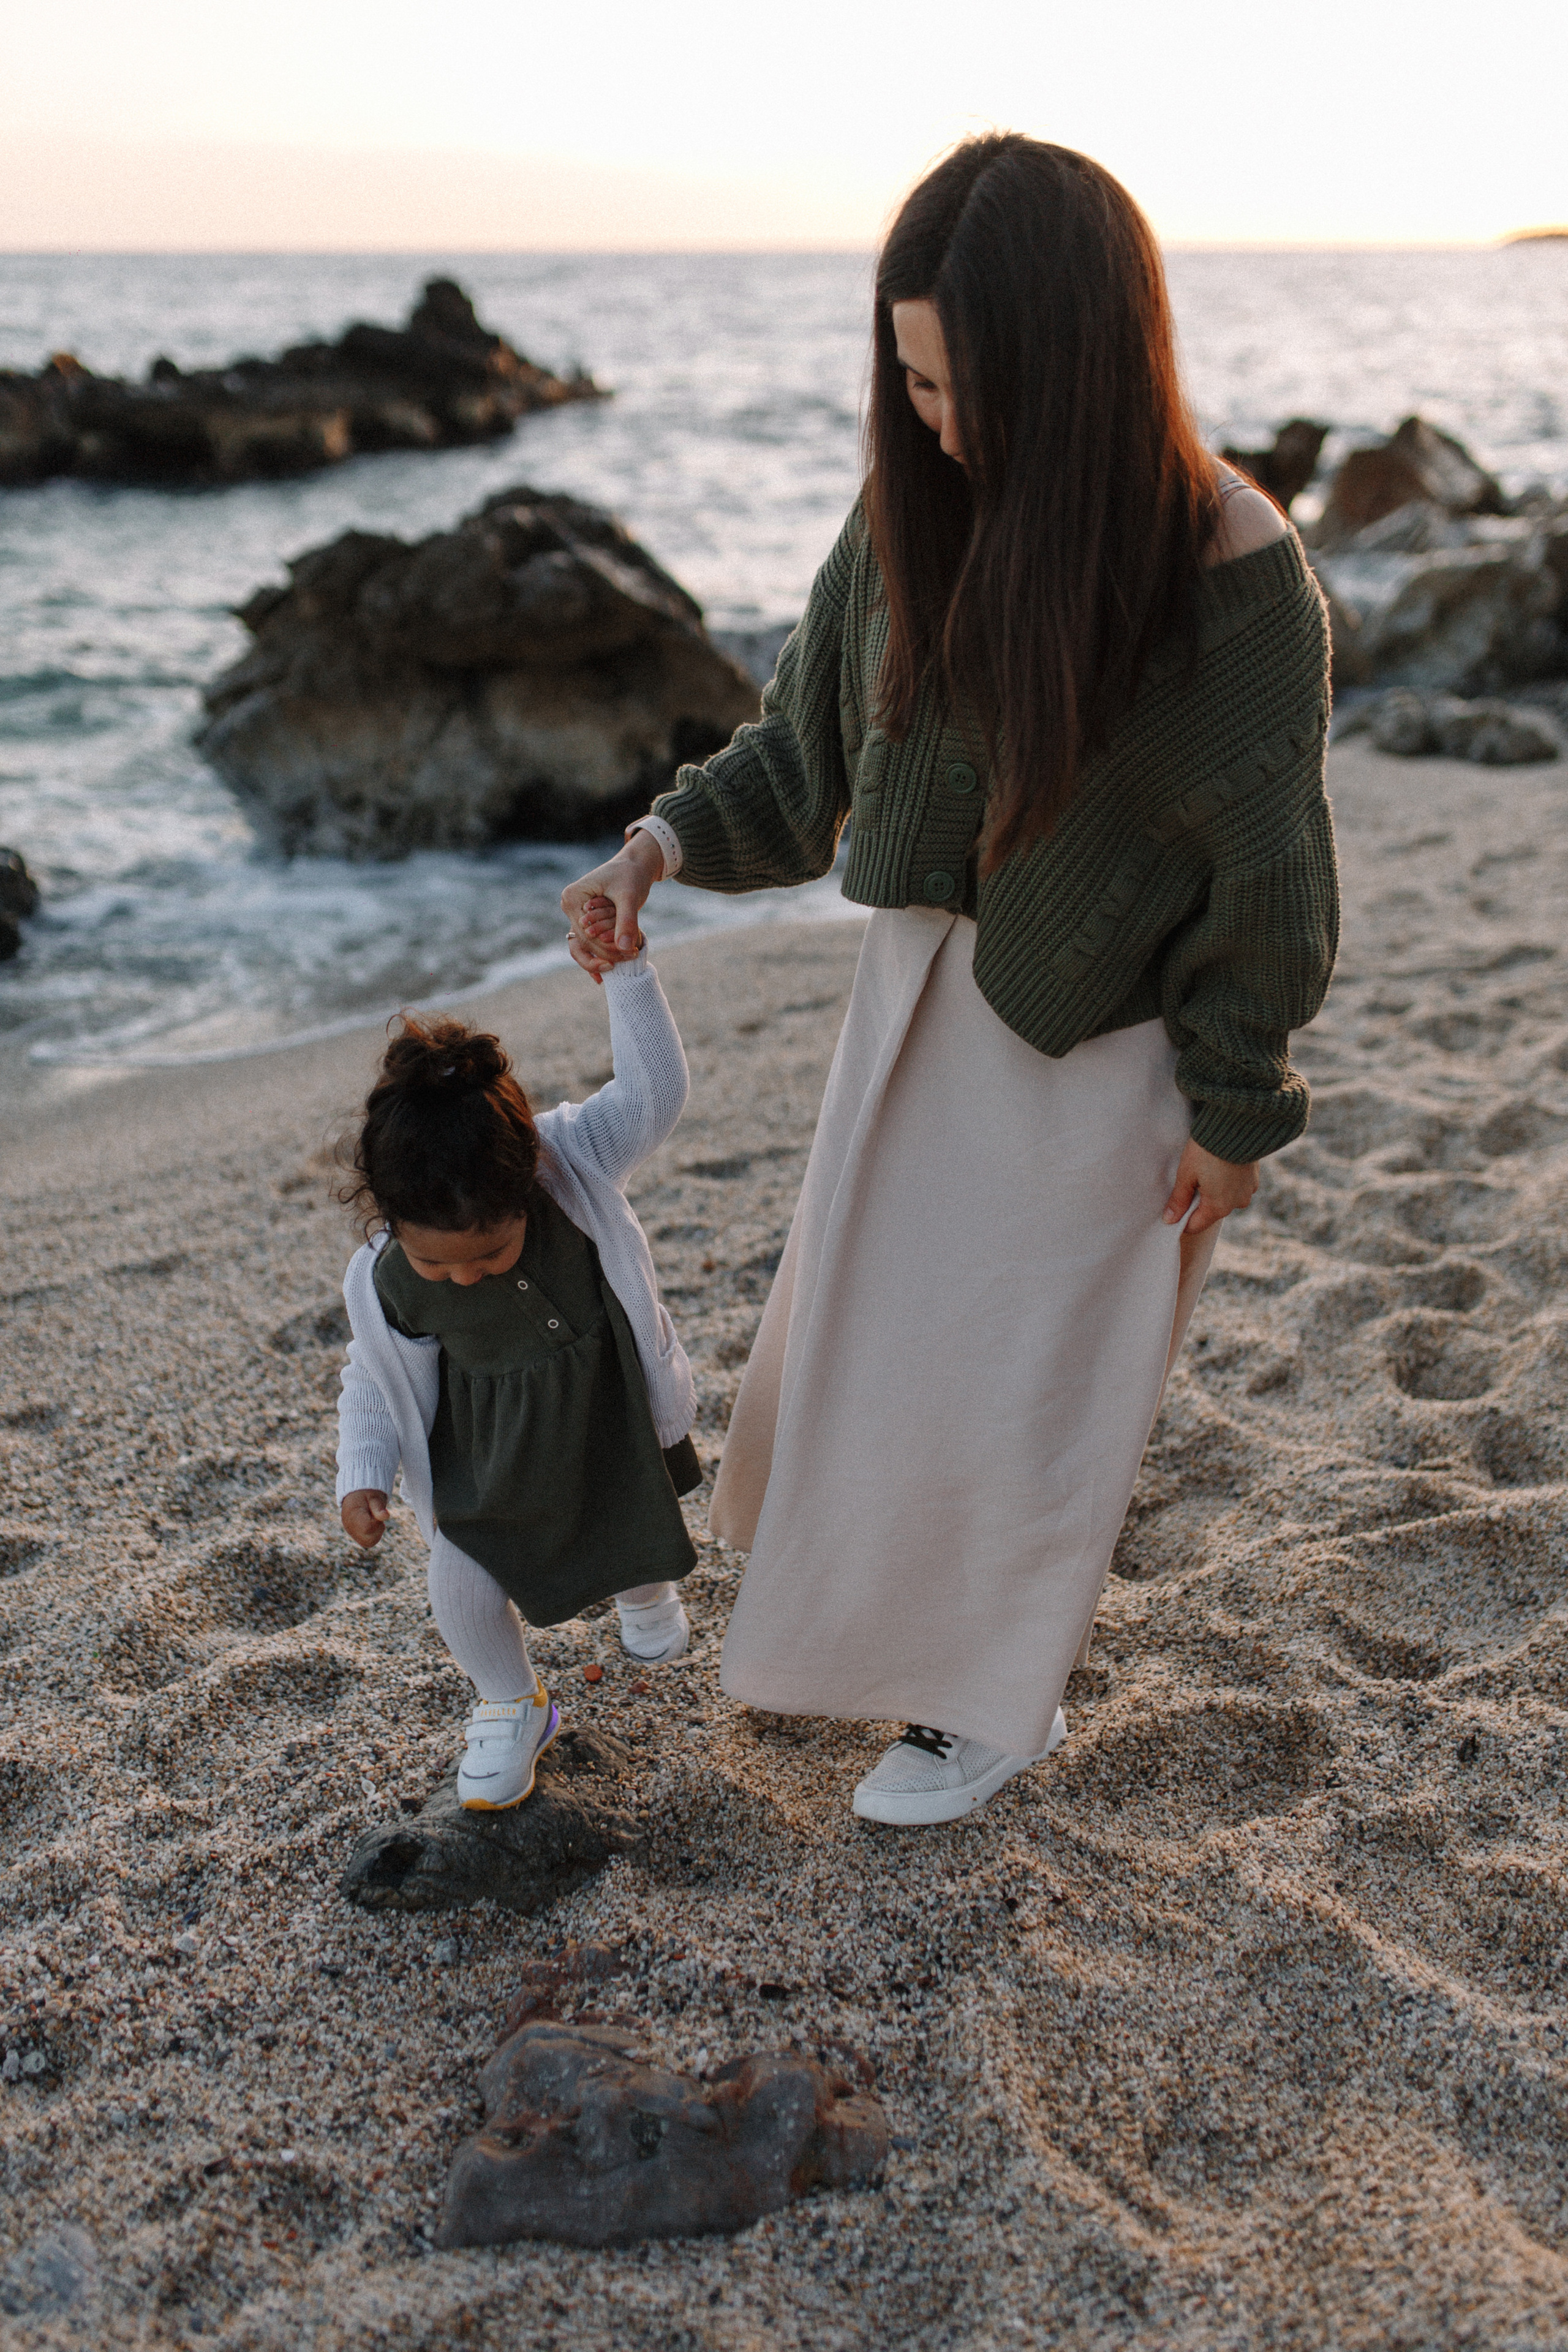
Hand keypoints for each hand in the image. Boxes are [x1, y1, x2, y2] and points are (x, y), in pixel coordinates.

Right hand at [341, 1490, 389, 1547]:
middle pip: (368, 1540)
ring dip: (376, 1533)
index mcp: (352, 1515)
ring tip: (374, 1519)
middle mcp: (349, 1526)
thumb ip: (379, 1507)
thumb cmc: (367, 1493)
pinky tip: (372, 1523)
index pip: (368, 1528)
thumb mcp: (374, 1497)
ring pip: (369, 1542)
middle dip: (377, 1530)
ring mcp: (351, 1532)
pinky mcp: (355, 1535)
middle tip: (376, 1517)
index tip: (377, 1513)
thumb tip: (386, 1516)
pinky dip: (374, 1535)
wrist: (358, 1493)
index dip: (377, 1523)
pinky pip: (367, 1542)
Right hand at [562, 832, 663, 977]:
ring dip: (601, 958)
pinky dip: (598, 956)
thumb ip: (626, 920)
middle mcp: (570, 907)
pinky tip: (608, 972)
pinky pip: (588, 943)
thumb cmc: (630, 875)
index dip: (607, 948)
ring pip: (582, 947)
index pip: (587, 934)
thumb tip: (624, 948)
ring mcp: (576, 915)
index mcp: (572, 898)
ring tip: (619, 967)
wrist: (634, 865)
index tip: (631, 953)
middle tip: (631, 958)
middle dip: (607, 954)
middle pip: (583, 943)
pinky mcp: (586, 920)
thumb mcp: (629, 896)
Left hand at [1162, 1139, 1258, 1235]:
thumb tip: (1170, 1220)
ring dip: (1213, 1191)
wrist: (1236, 1125)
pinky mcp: (1254, 1178)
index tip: (1174, 1207)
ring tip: (1205, 1170)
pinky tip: (1219, 1166)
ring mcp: (1248, 1191)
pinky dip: (1227, 1182)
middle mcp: (1236, 1204)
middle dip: (1197, 1202)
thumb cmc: (1207, 1150)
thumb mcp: (1186, 1174)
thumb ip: (1179, 1200)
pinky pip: (1236, 1187)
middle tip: (1188, 1181)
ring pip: (1224, 1199)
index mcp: (1218, 1207)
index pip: (1195, 1225)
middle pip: (1210, 1212)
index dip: (1181, 1219)